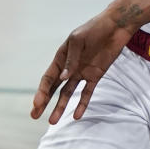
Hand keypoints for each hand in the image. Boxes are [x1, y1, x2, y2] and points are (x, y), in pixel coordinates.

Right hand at [31, 8, 137, 123]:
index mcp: (61, 57)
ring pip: (68, 93)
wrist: (116, 27)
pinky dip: (82, 104)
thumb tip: (63, 78)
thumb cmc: (94, 29)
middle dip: (44, 101)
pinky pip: (87, 93)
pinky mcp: (95, 76)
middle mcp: (69, 67)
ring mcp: (82, 73)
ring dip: (60, 106)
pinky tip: (77, 116)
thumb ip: (71, 59)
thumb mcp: (79, 40)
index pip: (48, 78)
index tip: (37, 104)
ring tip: (53, 121)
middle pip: (54, 88)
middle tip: (34, 115)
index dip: (42, 91)